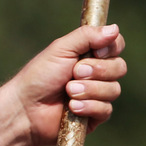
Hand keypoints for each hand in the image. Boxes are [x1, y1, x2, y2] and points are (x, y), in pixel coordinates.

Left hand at [8, 24, 125, 142]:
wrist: (25, 108)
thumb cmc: (39, 76)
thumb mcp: (61, 49)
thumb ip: (87, 37)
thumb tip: (115, 29)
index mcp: (89, 54)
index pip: (116, 45)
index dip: (112, 47)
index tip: (97, 51)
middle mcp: (96, 74)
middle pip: (120, 67)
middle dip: (98, 70)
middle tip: (75, 72)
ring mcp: (96, 95)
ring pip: (113, 90)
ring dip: (89, 90)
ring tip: (68, 91)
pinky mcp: (94, 116)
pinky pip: (106, 110)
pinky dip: (89, 106)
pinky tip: (72, 108)